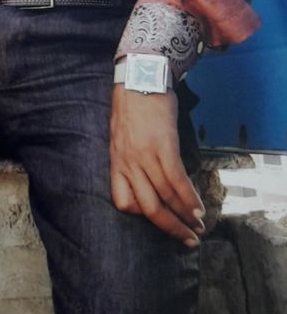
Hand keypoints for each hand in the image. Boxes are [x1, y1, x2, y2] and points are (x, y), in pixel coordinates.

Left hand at [110, 84, 204, 246]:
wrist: (140, 74)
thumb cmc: (132, 102)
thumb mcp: (121, 133)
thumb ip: (129, 155)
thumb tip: (146, 174)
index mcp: (115, 159)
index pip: (122, 201)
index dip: (140, 215)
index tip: (158, 218)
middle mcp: (128, 161)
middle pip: (148, 208)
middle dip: (169, 228)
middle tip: (187, 239)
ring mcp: (145, 154)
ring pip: (165, 197)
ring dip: (185, 216)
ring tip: (198, 226)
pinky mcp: (163, 145)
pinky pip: (177, 180)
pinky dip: (189, 197)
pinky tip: (198, 207)